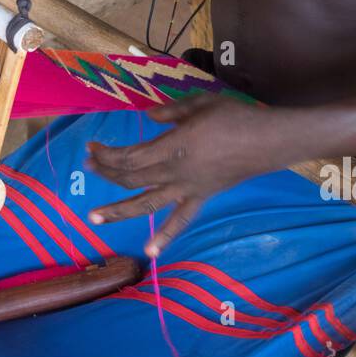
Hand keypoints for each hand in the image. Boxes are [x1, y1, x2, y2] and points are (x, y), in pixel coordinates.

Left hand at [84, 95, 273, 257]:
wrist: (268, 141)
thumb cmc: (235, 116)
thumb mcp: (200, 103)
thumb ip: (170, 112)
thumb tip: (147, 118)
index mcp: (173, 146)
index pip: (130, 156)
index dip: (108, 153)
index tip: (92, 146)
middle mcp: (176, 172)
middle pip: (132, 178)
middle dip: (106, 172)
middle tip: (87, 166)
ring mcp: (188, 189)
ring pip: (147, 203)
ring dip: (118, 211)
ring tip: (93, 218)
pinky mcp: (201, 197)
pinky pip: (180, 221)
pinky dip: (165, 237)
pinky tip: (149, 252)